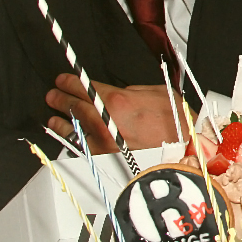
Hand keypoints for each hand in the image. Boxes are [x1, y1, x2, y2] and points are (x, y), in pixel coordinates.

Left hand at [46, 73, 182, 152]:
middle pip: (74, 106)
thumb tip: (122, 92)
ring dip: (61, 121)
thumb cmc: (179, 126)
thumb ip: (136, 90)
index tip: (64, 80)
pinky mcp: (105, 161)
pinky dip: (72, 141)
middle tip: (53, 95)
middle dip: (61, 98)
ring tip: (55, 117)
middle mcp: (104, 122)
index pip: (84, 87)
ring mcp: (102, 143)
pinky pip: (81, 148)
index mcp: (117, 101)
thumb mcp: (162, 94)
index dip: (70, 81)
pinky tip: (68, 137)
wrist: (187, 154)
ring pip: (73, 129)